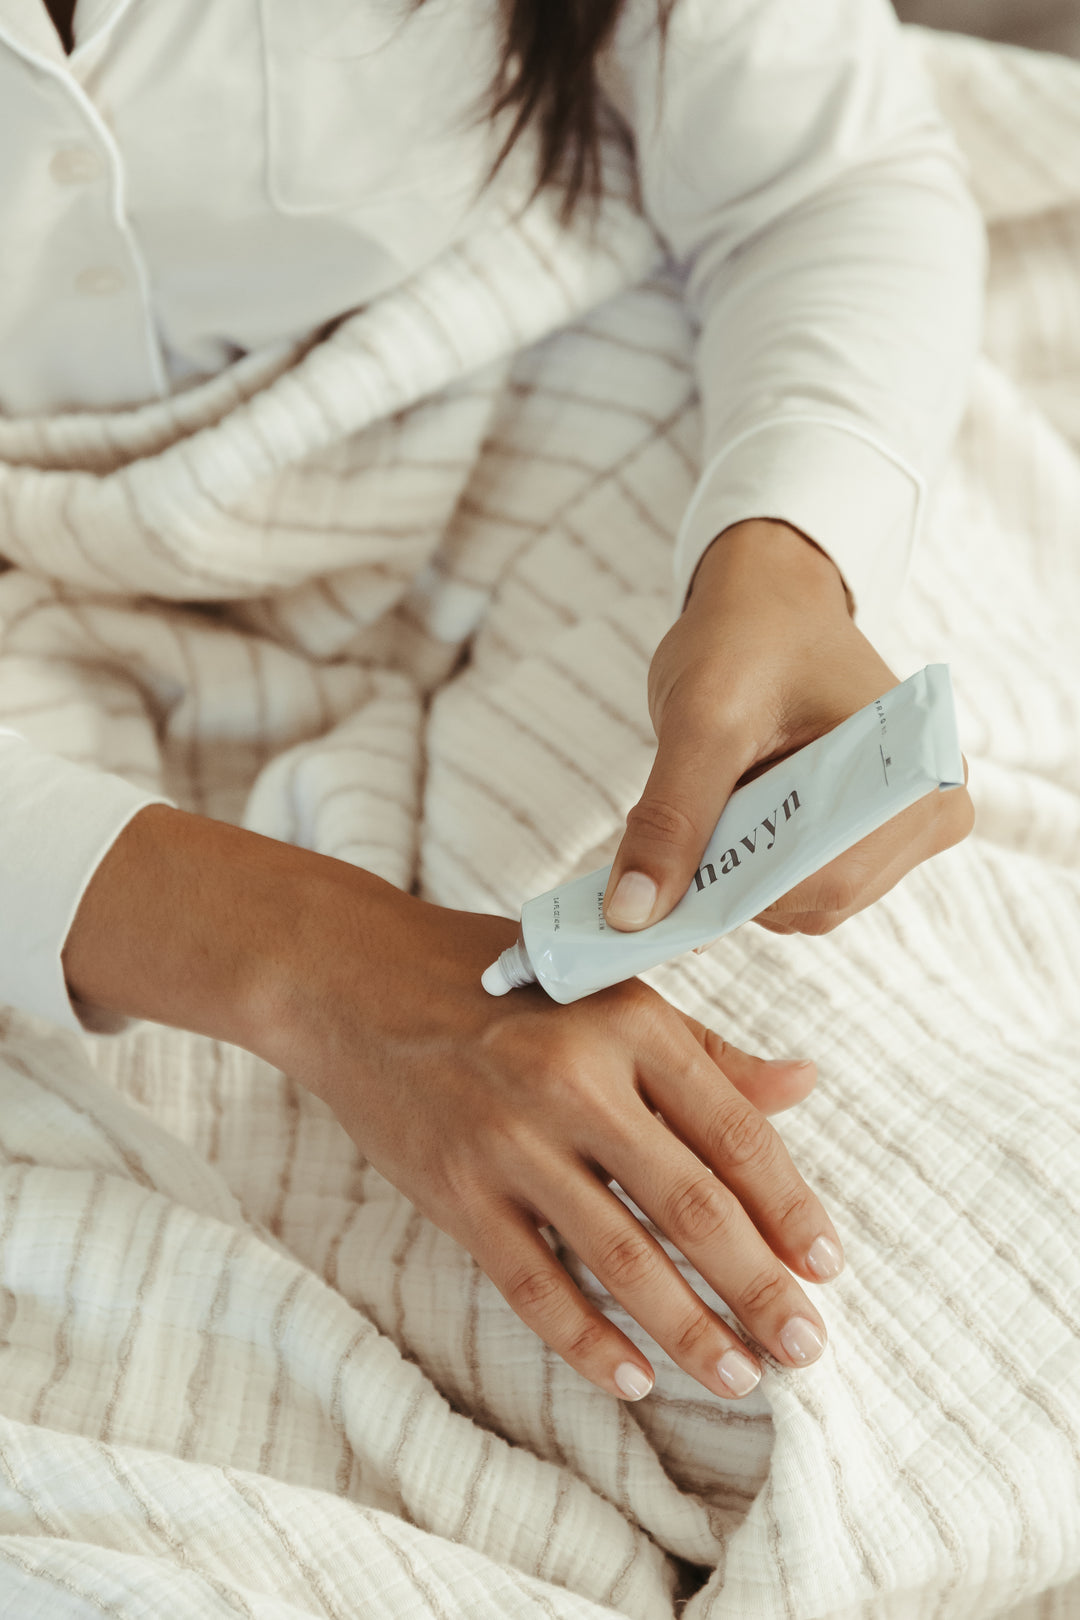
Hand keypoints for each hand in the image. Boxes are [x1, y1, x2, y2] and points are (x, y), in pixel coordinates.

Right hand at [261, 874, 843, 1402]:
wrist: (352, 979)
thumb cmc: (494, 979)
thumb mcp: (608, 987)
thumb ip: (705, 1050)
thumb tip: (803, 1085)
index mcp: (629, 1023)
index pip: (734, 1132)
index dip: (790, 1206)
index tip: (828, 1265)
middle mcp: (575, 1081)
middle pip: (690, 1204)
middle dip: (757, 1285)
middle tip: (806, 1346)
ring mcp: (510, 1141)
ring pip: (620, 1256)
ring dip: (687, 1327)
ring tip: (741, 1376)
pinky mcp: (455, 1190)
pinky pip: (533, 1283)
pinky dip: (586, 1338)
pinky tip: (633, 1377)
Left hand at [603, 518, 973, 934]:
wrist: (770, 599)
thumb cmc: (749, 636)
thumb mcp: (700, 719)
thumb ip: (672, 818)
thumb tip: (633, 914)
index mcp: (917, 768)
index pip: (831, 878)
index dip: (740, 892)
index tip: (661, 888)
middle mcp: (930, 809)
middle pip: (820, 900)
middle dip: (736, 880)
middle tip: (680, 827)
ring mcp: (905, 831)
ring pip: (807, 904)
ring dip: (741, 872)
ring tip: (719, 797)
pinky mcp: (870, 839)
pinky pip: (804, 887)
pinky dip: (751, 867)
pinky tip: (733, 814)